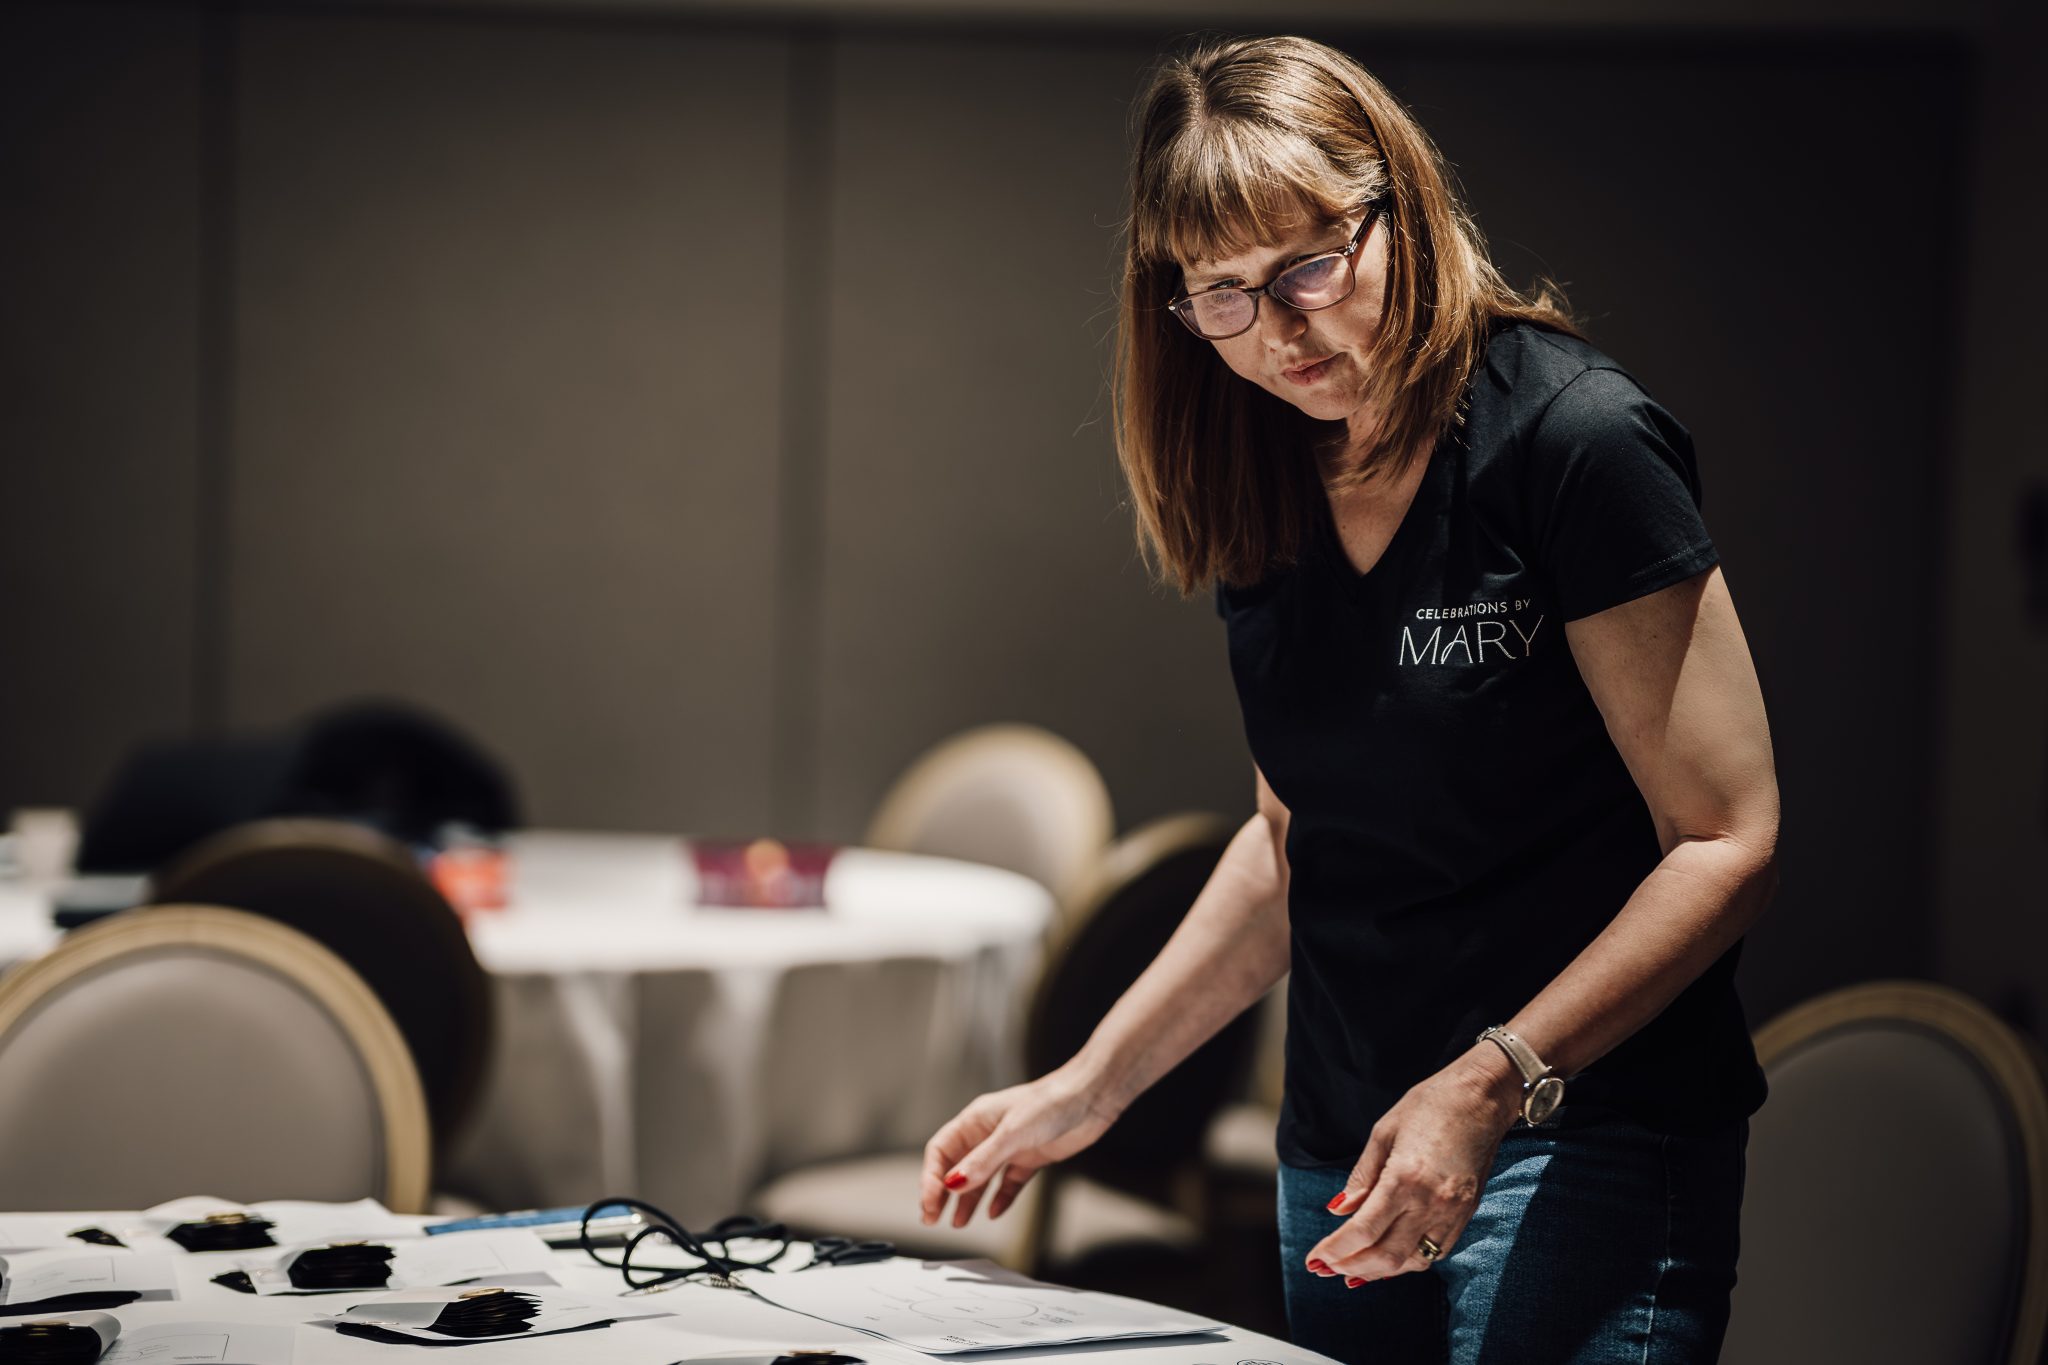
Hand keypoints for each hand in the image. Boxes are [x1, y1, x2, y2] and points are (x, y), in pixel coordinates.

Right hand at [919, 1068, 1120, 1227]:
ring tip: (958, 1223)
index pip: (941, 1152)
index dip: (931, 1178)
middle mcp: (989, 1134)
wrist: (1091, 1098)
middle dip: (942, 1193)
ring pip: (980, 1178)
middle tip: (932, 1219)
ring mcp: (1010, 1148)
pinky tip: (994, 1212)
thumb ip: (982, 1161)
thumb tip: (953, 1184)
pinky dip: (1000, 1198)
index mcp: (976, 1121)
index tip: (929, 1204)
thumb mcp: (1012, 1133)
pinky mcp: (1030, 1158)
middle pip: (956, 1167)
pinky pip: (1008, 1183)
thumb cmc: (1051, 1102)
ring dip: (968, 1200)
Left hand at [1304, 1046, 1521, 1284]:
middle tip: (1326, 1269)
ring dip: (1379, 1271)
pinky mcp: (1466, 1214)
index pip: (1363, 1231)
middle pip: (1386, 1256)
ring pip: (1413, 1262)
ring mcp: (1453, 1212)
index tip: (1314, 1259)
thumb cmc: (1429, 1105)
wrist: (1482, 1098)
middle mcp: (1431, 1203)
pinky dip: (1409, 1261)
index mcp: (1404, 1178)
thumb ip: (1361, 1177)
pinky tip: (1389, 1258)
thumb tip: (1337, 1209)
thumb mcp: (1383, 1132)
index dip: (1335, 1251)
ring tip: (1352, 1269)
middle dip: (1351, 1268)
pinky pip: (1436, 1252)